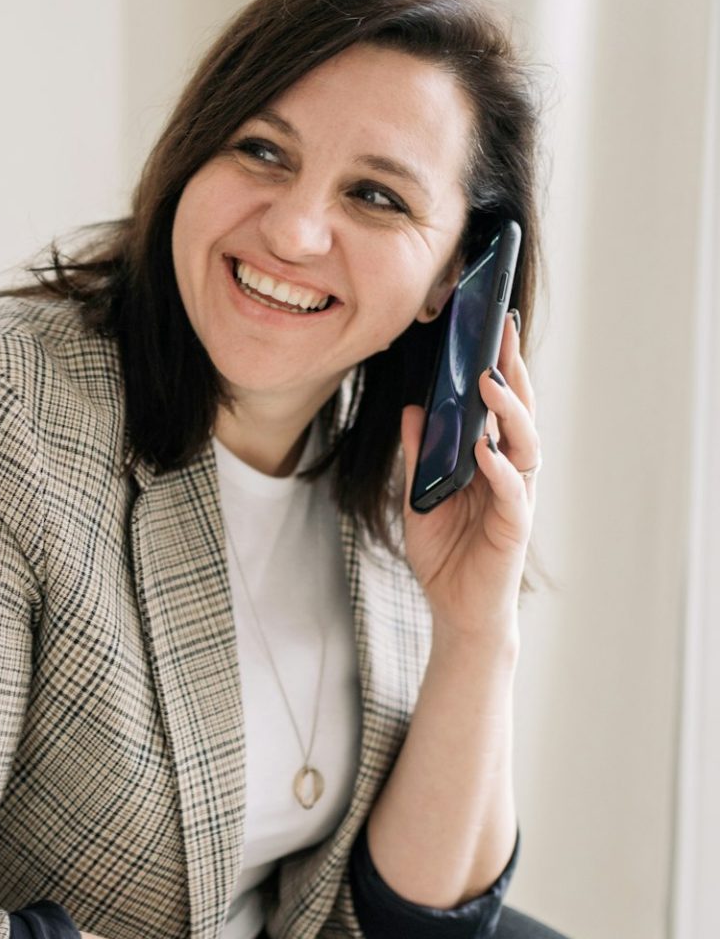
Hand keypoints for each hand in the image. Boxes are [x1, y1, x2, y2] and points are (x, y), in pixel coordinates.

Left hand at [397, 311, 539, 638]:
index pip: (500, 407)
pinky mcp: (514, 529)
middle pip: (520, 415)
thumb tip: (413, 410)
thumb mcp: (417, 498)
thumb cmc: (445, 554)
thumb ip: (419, 456)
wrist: (457, 611)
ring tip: (490, 383)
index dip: (501, 367)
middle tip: (501, 335)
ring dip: (508, 413)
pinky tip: (485, 450)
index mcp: (491, 460)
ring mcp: (517, 499)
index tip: (494, 327)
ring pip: (524, 446)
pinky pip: (511, 493)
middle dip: (512, 373)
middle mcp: (511, 473)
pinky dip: (500, 469)